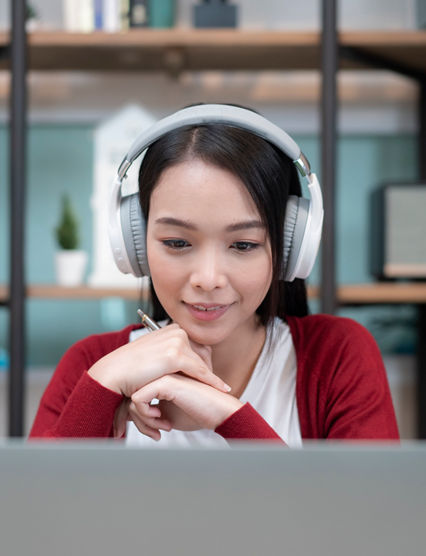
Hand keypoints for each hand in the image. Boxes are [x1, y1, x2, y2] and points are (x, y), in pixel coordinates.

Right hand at [88, 323, 229, 398]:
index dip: (203, 362)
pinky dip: (212, 381)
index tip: (208, 377)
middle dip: (208, 369)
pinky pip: (201, 371)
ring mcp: (176, 341)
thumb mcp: (153, 355)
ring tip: (218, 389)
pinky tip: (221, 388)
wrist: (114, 374)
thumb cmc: (130, 369)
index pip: (197, 345)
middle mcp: (175, 330)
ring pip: (202, 363)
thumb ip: (168, 353)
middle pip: (204, 352)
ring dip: (209, 377)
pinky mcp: (176, 355)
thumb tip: (181, 361)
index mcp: (170, 328)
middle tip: (215, 385)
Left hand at [128, 374, 243, 440]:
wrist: (220, 411)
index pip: (136, 395)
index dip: (137, 417)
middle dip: (137, 421)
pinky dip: (145, 416)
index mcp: (160, 377)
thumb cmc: (198, 412)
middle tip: (153, 434)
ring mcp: (161, 374)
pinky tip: (162, 421)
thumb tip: (129, 416)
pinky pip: (137, 400)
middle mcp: (159, 373)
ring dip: (143, 421)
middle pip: (131, 397)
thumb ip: (151, 409)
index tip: (151, 431)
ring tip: (159, 430)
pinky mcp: (164, 381)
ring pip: (132, 398)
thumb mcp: (168, 413)